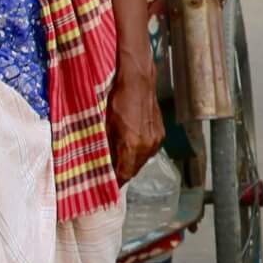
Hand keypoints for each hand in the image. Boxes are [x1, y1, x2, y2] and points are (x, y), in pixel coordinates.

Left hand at [105, 66, 164, 186]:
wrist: (137, 78)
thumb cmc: (116, 98)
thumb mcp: (104, 124)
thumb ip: (105, 147)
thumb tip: (101, 164)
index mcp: (132, 145)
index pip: (124, 174)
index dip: (114, 182)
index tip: (105, 184)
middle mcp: (147, 146)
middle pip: (134, 170)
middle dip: (122, 173)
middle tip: (108, 172)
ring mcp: (156, 139)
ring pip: (141, 161)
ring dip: (130, 162)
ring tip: (118, 158)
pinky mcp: (160, 133)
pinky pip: (148, 150)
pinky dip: (138, 152)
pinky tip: (130, 146)